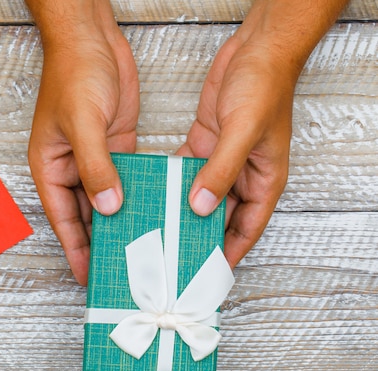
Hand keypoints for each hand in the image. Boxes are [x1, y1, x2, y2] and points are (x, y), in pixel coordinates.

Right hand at [26, 1, 138, 283]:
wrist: (91, 39)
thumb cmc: (73, 74)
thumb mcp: (83, 123)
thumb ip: (95, 167)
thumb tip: (109, 207)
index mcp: (51, 167)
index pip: (63, 218)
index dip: (76, 249)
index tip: (89, 276)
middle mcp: (72, 168)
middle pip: (87, 216)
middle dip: (101, 242)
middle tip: (122, 270)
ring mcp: (96, 160)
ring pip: (109, 202)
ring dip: (123, 222)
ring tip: (142, 249)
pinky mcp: (118, 148)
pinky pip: (127, 182)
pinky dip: (137, 198)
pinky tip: (152, 213)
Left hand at [177, 0, 347, 267]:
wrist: (255, 49)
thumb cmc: (264, 87)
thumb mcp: (242, 132)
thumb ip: (221, 170)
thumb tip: (201, 207)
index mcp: (264, 181)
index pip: (246, 230)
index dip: (227, 254)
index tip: (203, 275)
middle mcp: (242, 176)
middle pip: (219, 218)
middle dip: (197, 237)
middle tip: (170, 256)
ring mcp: (221, 161)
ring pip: (199, 197)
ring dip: (180, 212)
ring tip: (155, 231)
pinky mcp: (203, 144)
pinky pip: (185, 172)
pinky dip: (170, 184)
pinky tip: (150, 195)